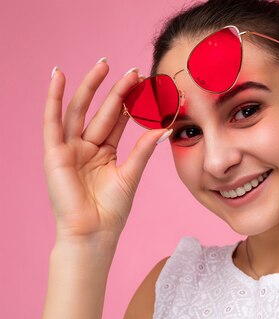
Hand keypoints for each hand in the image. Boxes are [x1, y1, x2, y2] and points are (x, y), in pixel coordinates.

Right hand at [44, 60, 170, 241]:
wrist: (93, 233)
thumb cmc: (111, 210)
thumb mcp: (131, 174)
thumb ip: (143, 150)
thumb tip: (164, 128)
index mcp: (105, 152)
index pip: (118, 120)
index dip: (132, 102)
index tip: (148, 86)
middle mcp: (86, 146)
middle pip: (102, 111)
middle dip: (116, 90)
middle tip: (132, 71)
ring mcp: (70, 148)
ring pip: (80, 110)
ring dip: (90, 87)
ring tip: (103, 65)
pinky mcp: (54, 153)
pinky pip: (52, 121)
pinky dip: (53, 98)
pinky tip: (58, 77)